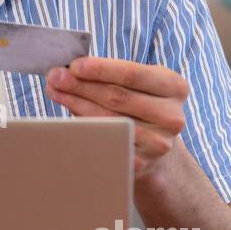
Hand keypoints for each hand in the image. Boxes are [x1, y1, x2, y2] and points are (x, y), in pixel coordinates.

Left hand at [46, 56, 188, 178]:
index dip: (101, 69)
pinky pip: (105, 143)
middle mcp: (172, 116)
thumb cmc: (139, 105)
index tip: (74, 65)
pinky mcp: (142, 164)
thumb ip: (110, 74)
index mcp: (175, 87)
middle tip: (55, 77)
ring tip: (55, 92)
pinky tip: (66, 119)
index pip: (133, 74)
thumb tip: (67, 70)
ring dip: (76, 105)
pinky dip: (83, 129)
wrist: (156, 146)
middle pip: (117, 97)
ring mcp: (159, 143)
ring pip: (108, 121)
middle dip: (81, 85)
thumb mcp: (138, 84)